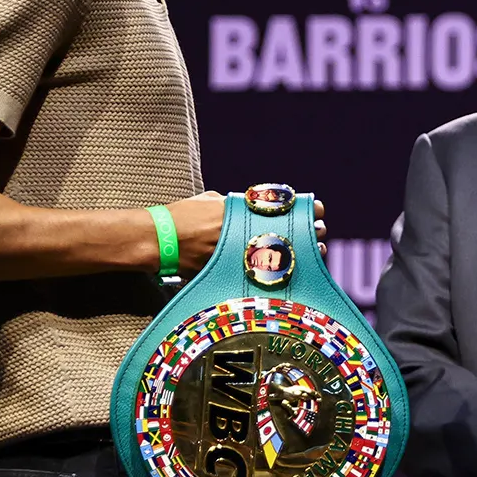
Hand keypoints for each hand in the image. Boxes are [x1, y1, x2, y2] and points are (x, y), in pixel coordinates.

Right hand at [164, 193, 330, 274]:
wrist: (157, 240)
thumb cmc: (180, 217)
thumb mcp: (209, 201)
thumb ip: (232, 204)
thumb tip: (248, 205)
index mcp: (238, 208)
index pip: (280, 207)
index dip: (302, 210)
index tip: (317, 212)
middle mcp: (240, 229)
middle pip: (284, 232)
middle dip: (306, 235)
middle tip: (319, 236)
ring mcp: (235, 250)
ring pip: (276, 254)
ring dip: (298, 255)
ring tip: (314, 255)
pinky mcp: (228, 271)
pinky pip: (258, 273)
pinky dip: (274, 273)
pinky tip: (289, 275)